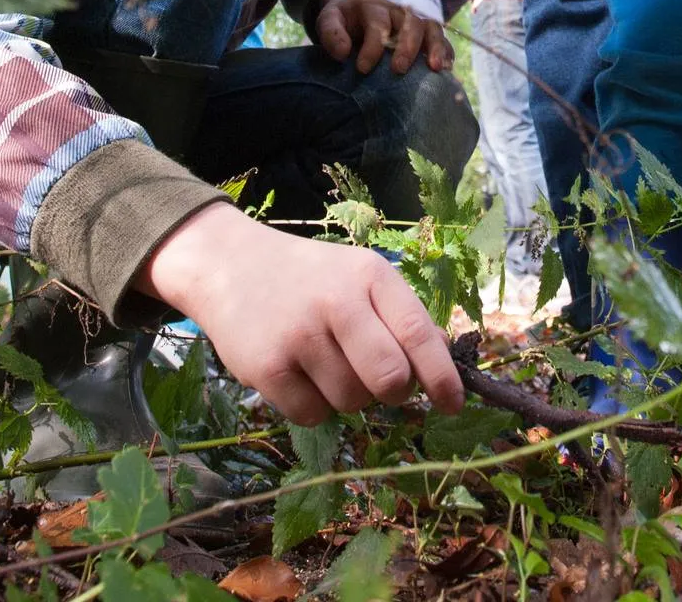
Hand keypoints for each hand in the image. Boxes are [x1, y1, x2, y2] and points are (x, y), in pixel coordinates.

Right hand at [140, 202, 463, 424]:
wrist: (228, 265)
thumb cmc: (309, 278)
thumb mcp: (359, 276)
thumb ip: (400, 315)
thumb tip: (443, 363)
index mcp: (370, 277)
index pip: (420, 335)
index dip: (442, 377)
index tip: (453, 404)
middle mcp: (337, 303)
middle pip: (390, 380)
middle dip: (392, 393)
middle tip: (378, 383)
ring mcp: (299, 336)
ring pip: (351, 402)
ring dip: (347, 397)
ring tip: (325, 363)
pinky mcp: (266, 368)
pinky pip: (313, 416)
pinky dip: (313, 407)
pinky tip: (298, 374)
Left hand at [315, 0, 451, 75]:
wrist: (355, 11)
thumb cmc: (342, 21)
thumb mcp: (328, 20)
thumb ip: (330, 34)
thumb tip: (342, 53)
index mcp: (372, 6)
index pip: (377, 23)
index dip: (372, 46)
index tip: (362, 69)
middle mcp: (397, 11)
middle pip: (410, 22)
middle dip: (406, 46)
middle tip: (398, 70)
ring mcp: (413, 20)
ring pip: (431, 27)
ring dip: (435, 47)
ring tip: (436, 68)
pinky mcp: (424, 32)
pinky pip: (440, 38)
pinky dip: (445, 52)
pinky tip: (445, 69)